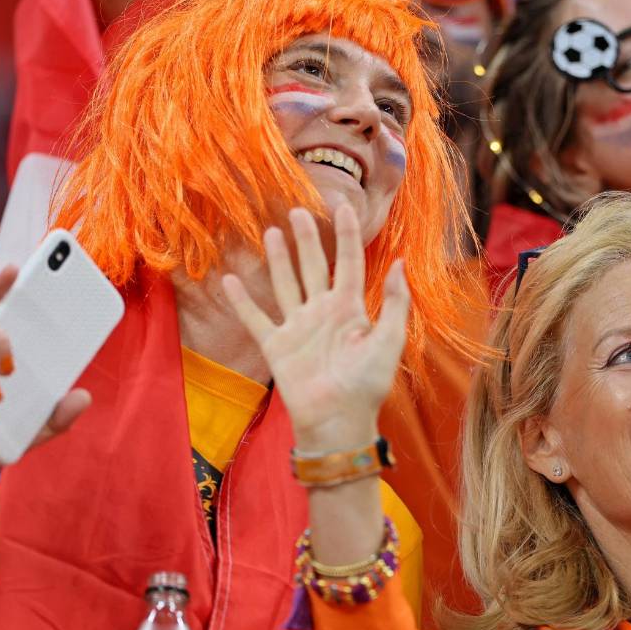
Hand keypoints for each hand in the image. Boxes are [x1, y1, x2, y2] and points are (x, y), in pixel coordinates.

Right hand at [222, 206, 410, 451]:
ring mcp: (297, 328)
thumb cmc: (367, 385)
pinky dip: (242, 300)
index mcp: (350, 309)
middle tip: (298, 210)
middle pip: (312, 267)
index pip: (348, 263)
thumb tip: (401, 263)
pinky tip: (229, 279)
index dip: (346, 236)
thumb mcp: (389, 341)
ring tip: (271, 231)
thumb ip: (395, 303)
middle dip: (307, 239)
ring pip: (285, 284)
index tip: (343, 207)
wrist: (338, 422)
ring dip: (278, 259)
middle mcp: (322, 312)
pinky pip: (256, 318)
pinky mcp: (276, 346)